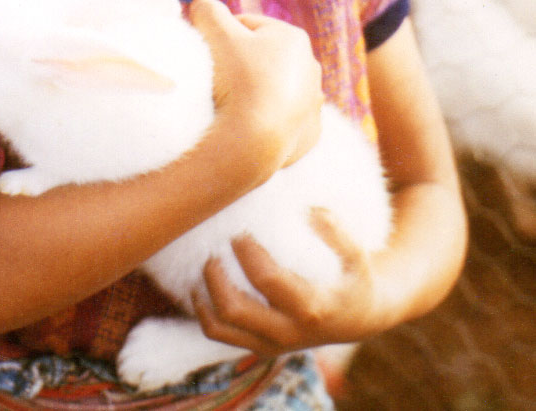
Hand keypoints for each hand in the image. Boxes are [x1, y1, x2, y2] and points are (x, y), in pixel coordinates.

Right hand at [189, 0, 323, 177]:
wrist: (254, 143)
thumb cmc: (237, 80)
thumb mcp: (216, 33)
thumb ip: (208, 10)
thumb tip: (202, 4)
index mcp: (294, 38)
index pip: (247, 25)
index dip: (221, 35)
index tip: (205, 51)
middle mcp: (311, 69)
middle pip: (262, 58)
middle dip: (239, 64)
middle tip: (214, 78)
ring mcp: (312, 104)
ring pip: (274, 90)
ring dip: (254, 92)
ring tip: (229, 104)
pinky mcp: (308, 136)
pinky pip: (281, 122)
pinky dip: (265, 122)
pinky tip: (246, 126)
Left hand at [191, 209, 383, 358]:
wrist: (358, 320)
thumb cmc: (353, 280)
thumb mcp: (357, 256)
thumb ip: (337, 232)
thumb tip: (311, 211)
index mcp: (310, 308)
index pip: (266, 280)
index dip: (247, 251)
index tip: (240, 230)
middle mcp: (287, 333)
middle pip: (234, 309)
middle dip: (216, 275)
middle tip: (213, 248)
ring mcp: (271, 345)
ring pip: (220, 328)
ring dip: (204, 295)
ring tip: (205, 265)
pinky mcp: (260, 348)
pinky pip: (220, 335)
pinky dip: (204, 312)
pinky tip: (202, 286)